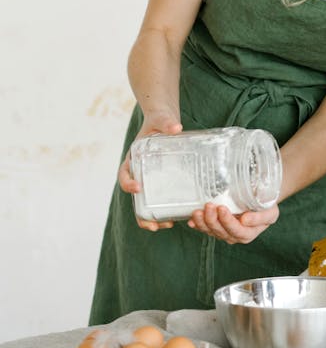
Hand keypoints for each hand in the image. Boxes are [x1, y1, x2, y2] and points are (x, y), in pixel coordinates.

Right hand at [118, 112, 182, 231]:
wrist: (165, 122)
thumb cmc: (160, 121)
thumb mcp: (162, 120)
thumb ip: (167, 122)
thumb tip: (176, 127)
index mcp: (133, 159)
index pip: (124, 174)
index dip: (128, 183)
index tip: (138, 187)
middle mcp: (139, 173)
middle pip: (134, 198)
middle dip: (140, 214)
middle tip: (152, 225)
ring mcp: (151, 180)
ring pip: (146, 204)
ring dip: (152, 218)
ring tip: (164, 227)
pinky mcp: (163, 183)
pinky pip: (161, 199)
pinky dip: (166, 210)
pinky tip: (177, 218)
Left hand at [188, 202, 279, 244]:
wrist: (260, 200)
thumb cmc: (266, 205)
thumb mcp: (270, 211)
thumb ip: (260, 217)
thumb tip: (245, 220)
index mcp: (248, 233)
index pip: (236, 230)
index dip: (227, 221)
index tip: (222, 208)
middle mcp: (234, 236)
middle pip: (221, 231)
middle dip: (212, 219)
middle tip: (209, 205)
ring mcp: (224, 232)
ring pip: (211, 230)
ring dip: (202, 222)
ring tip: (197, 211)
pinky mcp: (215, 227)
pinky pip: (204, 228)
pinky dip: (197, 224)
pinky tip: (191, 220)